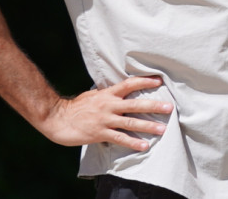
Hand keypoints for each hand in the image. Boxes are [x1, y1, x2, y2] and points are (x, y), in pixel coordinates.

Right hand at [38, 76, 174, 150]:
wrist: (57, 118)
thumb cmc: (76, 107)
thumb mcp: (93, 95)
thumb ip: (107, 93)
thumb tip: (119, 90)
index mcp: (107, 93)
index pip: (129, 84)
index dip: (144, 82)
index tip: (159, 81)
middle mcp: (108, 105)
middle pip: (135, 104)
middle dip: (154, 106)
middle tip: (170, 107)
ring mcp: (105, 120)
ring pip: (130, 122)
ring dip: (148, 126)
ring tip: (163, 129)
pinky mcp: (100, 133)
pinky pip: (120, 138)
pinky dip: (133, 142)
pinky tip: (144, 146)